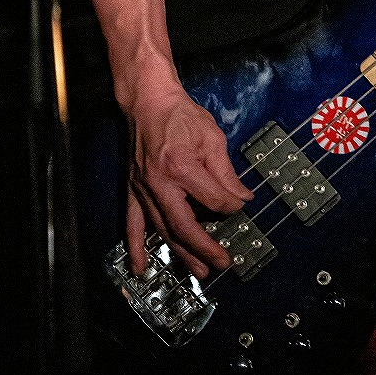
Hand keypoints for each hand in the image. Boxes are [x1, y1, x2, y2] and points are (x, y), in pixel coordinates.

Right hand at [125, 78, 253, 280]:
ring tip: (199, 271)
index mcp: (181, 167)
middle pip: (184, 225)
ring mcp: (143, 189)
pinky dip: (135, 247)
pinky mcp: (133, 191)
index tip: (240, 208)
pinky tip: (140, 267)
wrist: (148, 103)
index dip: (230, 207)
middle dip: (205, 248)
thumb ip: (226, 171)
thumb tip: (243, 197)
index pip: (212, 199)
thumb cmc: (181, 116)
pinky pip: (133, 223)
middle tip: (222, 264)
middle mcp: (159, 183)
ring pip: (163, 229)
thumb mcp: (211, 137)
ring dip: (181, 253)